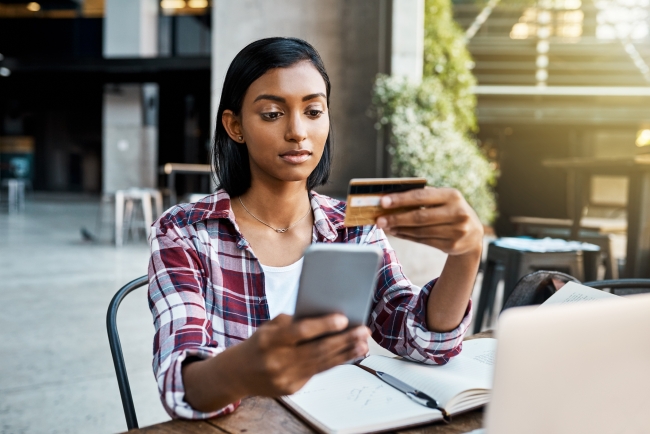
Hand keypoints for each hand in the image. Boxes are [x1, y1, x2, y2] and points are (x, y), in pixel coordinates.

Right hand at [235, 314, 368, 395]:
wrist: (238, 373)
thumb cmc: (259, 344)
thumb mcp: (270, 327)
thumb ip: (295, 322)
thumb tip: (326, 318)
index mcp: (270, 340)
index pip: (300, 332)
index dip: (323, 325)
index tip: (343, 318)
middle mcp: (277, 360)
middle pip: (317, 350)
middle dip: (344, 340)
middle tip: (363, 331)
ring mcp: (284, 378)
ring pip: (321, 364)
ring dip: (346, 353)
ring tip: (363, 344)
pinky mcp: (291, 388)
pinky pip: (317, 373)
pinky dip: (334, 362)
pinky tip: (348, 355)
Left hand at [376, 187, 482, 256]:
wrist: (473, 234)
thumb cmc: (451, 210)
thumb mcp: (445, 199)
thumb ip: (424, 198)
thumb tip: (393, 200)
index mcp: (453, 195)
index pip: (422, 196)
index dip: (401, 200)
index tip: (383, 202)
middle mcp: (457, 213)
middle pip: (420, 217)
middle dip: (396, 218)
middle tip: (379, 219)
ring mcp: (456, 231)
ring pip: (420, 231)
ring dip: (399, 229)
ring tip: (385, 226)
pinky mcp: (452, 246)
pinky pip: (423, 241)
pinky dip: (407, 236)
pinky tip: (397, 232)